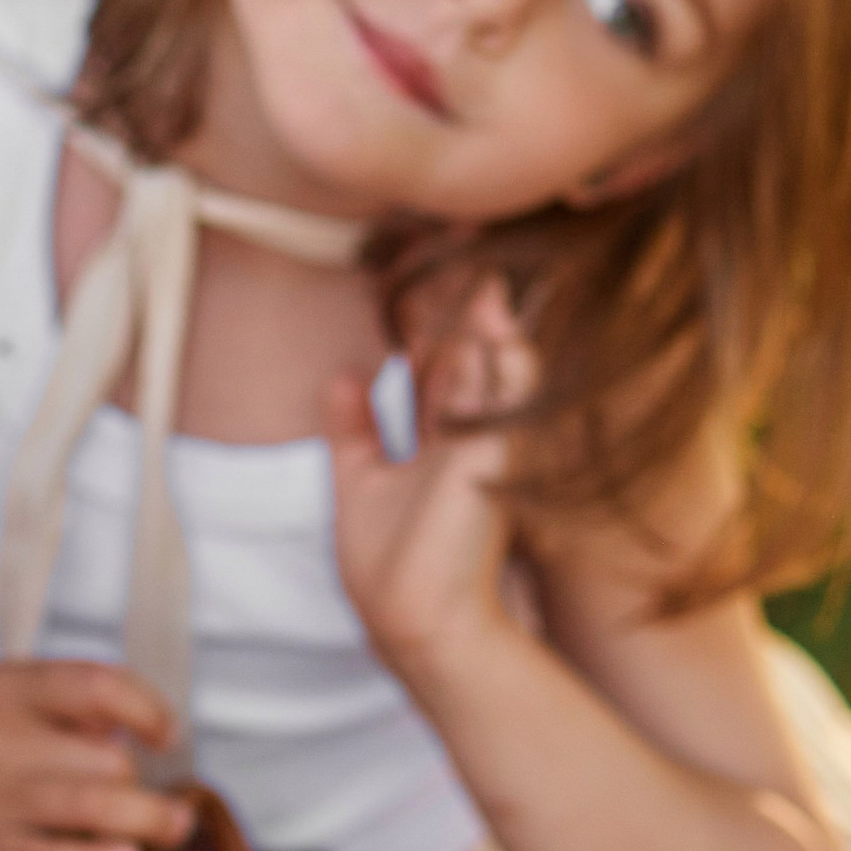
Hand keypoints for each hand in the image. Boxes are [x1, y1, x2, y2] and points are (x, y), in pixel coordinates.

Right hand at [0, 660, 195, 850]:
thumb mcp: (22, 704)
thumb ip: (83, 706)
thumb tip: (158, 736)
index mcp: (6, 687)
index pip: (99, 686)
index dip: (148, 711)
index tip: (166, 737)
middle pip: (104, 757)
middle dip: (138, 782)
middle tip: (154, 803)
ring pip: (92, 805)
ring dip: (146, 819)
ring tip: (173, 827)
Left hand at [326, 281, 533, 687]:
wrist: (415, 620)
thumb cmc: (391, 567)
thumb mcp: (360, 483)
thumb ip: (355, 429)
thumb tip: (341, 373)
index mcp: (444, 436)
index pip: (445, 359)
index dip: (434, 312)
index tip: (424, 260)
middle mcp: (473, 432)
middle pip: (471, 345)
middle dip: (462, 292)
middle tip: (458, 231)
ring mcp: (490, 439)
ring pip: (494, 352)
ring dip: (486, 301)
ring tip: (479, 246)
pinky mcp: (498, 450)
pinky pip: (509, 382)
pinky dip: (503, 339)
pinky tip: (494, 299)